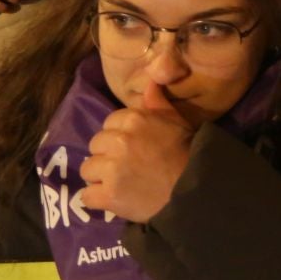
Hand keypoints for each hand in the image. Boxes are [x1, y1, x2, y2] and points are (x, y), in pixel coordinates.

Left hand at [77, 80, 194, 222]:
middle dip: (107, 155)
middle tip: (125, 166)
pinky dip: (97, 199)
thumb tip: (149, 80)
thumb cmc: (185, 153)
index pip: (109, 123)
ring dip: (100, 177)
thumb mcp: (175, 120)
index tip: (132, 147)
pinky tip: (112, 198)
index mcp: (134, 119)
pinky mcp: (108, 195)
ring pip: (87, 170)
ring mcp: (112, 169)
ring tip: (118, 183)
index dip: (119, 136)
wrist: (194, 189)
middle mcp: (119, 141)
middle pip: (95, 145)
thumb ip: (157, 102)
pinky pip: (86, 196)